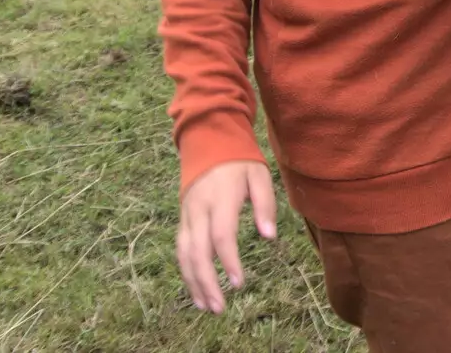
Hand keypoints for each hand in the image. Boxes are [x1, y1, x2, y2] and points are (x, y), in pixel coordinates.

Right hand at [177, 160, 276, 312]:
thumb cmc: (240, 161)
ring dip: (193, 282)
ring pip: (184, 254)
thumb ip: (265, 204)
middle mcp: (199, 210)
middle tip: (219, 308)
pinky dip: (186, 271)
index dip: (229, 261)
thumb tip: (270, 236)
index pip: (221, 236)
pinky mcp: (183, 219)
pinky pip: (181, 249)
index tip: (239, 283)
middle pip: (197, 252)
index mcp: (220, 199)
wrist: (208, 142)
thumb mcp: (259, 175)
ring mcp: (187, 215)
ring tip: (207, 306)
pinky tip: (196, 288)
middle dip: (207, 282)